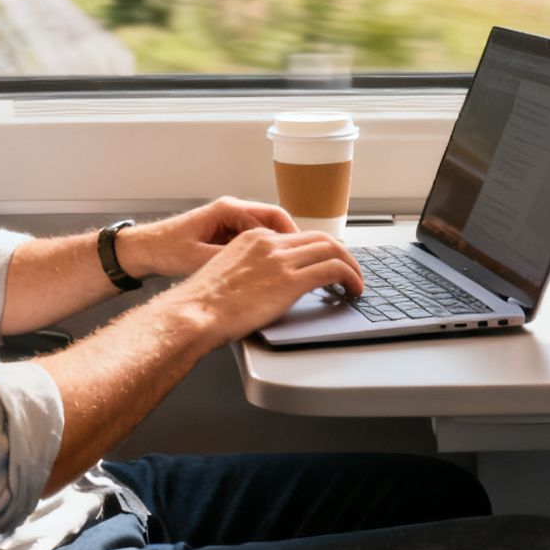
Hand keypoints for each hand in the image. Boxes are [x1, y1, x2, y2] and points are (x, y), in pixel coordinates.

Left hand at [119, 197, 297, 279]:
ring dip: (279, 246)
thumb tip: (259, 270)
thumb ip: (232, 260)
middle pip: (274, 220)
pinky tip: (268, 268)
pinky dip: (265, 250)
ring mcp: (229, 219)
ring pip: (266, 229)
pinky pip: (254, 237)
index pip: (273, 217)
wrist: (144, 248)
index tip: (304, 254)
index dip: (292, 237)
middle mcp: (232, 209)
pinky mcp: (225, 231)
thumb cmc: (167, 249)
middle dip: (291, 240)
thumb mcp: (201, 258)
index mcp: (228, 209)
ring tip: (290, 266)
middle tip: (305, 260)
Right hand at [147, 229, 363, 344]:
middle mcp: (270, 243)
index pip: (298, 236)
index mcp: (253, 238)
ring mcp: (280, 260)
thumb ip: (253, 271)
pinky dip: (351, 278)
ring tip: (356, 283)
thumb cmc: (203, 305)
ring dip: (351, 267)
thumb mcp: (229, 273)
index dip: (319, 250)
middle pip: (321, 238)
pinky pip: (333, 270)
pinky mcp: (289, 281)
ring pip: (332, 250)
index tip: (327, 263)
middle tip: (351, 272)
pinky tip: (353, 290)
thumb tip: (269, 285)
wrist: (193, 314)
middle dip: (342, 254)